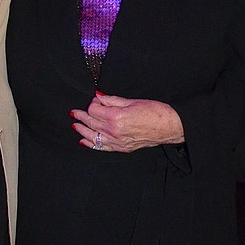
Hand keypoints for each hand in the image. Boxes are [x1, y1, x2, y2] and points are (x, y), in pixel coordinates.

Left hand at [70, 92, 184, 152]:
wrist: (170, 126)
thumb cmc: (156, 112)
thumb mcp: (132, 101)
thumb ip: (112, 100)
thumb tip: (99, 97)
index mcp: (116, 117)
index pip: (95, 110)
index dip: (92, 103)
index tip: (94, 100)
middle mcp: (114, 131)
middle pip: (92, 123)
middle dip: (82, 116)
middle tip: (75, 112)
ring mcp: (118, 142)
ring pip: (93, 137)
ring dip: (82, 130)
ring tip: (75, 125)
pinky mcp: (122, 148)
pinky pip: (102, 147)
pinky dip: (91, 144)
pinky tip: (84, 141)